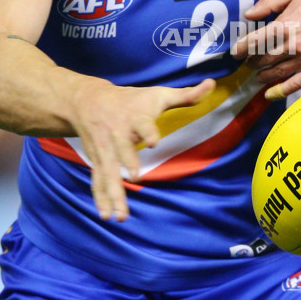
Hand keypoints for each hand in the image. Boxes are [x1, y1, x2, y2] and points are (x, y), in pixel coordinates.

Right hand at [69, 77, 215, 220]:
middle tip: (135, 178)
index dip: (148, 131)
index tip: (153, 141)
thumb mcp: (158, 94)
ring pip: (107, 171)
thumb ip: (186, 94)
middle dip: (127, 162)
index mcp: (134, 117)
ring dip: (113, 193)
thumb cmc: (131, 99)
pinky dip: (101, 198)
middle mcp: (117, 133)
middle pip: (121, 149)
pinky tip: (106, 216)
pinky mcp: (97, 160)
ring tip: (120, 216)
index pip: (143, 123)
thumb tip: (212, 84)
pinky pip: (97, 180)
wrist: (87, 100)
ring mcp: (104, 149)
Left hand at [230, 0, 300, 99]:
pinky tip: (269, 94)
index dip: (241, 49)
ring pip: (276, 74)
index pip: (254, 42)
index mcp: (285, 25)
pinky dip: (279, 92)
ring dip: (263, 76)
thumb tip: (248, 14)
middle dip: (252, 62)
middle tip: (248, 63)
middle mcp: (293, 44)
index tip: (235, 53)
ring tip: (258, 76)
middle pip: (263, 59)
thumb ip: (270, 3)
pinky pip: (294, 85)